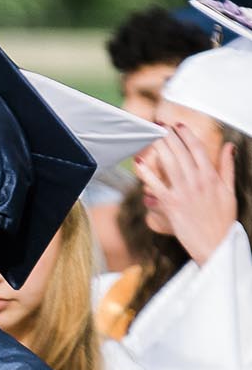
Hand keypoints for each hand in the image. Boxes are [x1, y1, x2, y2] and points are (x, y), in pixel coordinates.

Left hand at [135, 124, 236, 265]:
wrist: (215, 244)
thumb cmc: (222, 220)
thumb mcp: (229, 190)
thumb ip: (227, 167)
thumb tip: (228, 146)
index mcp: (211, 176)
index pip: (197, 149)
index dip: (186, 135)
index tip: (178, 125)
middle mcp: (197, 181)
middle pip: (181, 153)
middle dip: (170, 137)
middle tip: (159, 125)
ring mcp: (184, 192)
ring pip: (169, 164)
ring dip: (159, 148)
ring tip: (150, 136)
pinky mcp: (172, 205)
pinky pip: (156, 185)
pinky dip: (147, 173)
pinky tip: (139, 162)